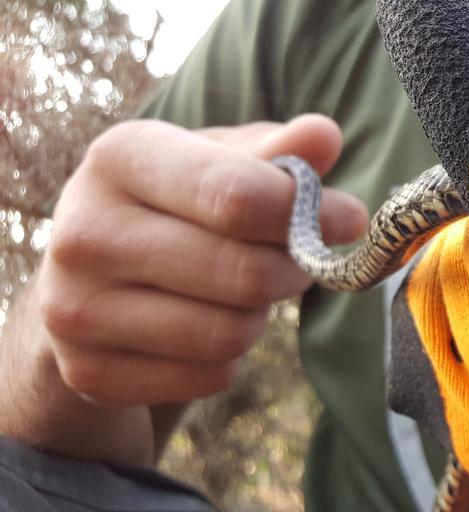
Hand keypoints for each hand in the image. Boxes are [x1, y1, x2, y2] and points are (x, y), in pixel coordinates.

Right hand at [0, 115, 365, 464]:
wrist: (96, 274)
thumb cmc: (181, 200)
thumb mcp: (224, 159)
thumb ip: (280, 150)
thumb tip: (324, 135)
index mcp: (121, 158)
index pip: (237, 196)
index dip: (309, 214)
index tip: (350, 219)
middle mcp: (83, 232)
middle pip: (244, 274)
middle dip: (292, 270)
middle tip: (298, 261)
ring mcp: (75, 307)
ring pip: (229, 333)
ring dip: (258, 316)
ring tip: (242, 292)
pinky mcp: (90, 372)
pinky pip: (211, 376)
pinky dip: (229, 359)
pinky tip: (205, 326)